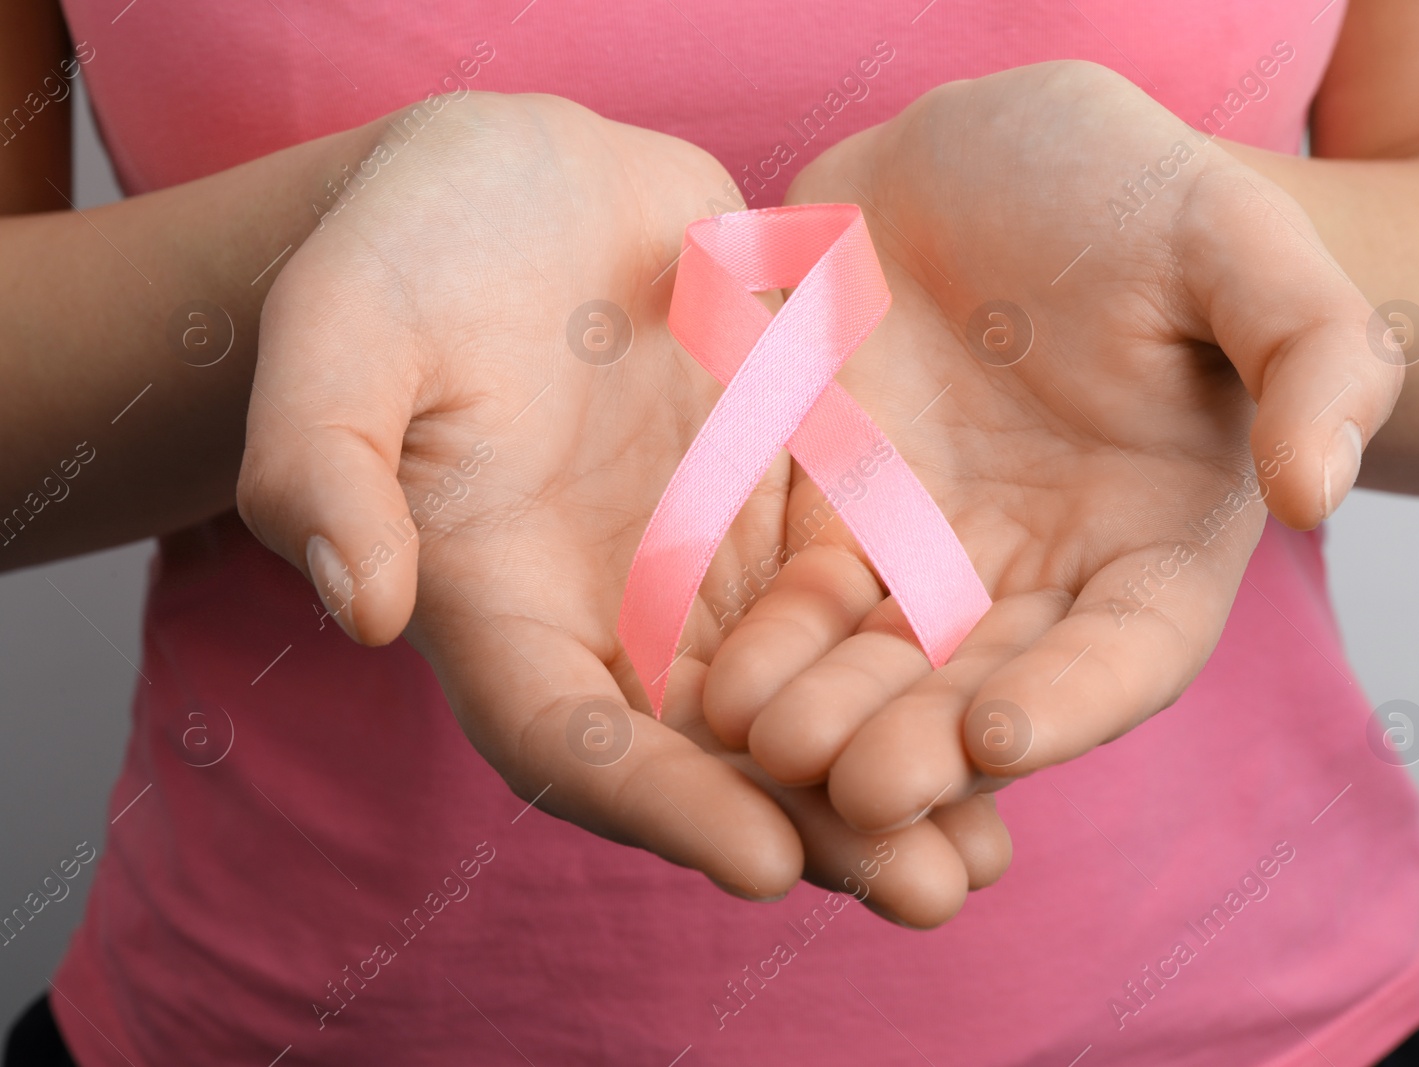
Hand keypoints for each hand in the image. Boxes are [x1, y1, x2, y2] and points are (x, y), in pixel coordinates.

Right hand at [236, 92, 1006, 925]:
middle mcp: (607, 614)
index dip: (661, 804)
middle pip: (709, 754)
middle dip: (815, 828)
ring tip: (988, 848)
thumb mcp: (342, 327)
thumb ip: (326, 460)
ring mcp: (701, 567)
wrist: (521, 182)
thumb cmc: (410, 246)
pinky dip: (918, 664)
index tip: (768, 865)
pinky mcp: (779, 508)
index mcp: (495, 602)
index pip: (569, 735)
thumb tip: (360, 608)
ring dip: (889, 777)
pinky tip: (1007, 709)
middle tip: (927, 893)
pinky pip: (855, 603)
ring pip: (800, 702)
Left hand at [703, 62, 1401, 832]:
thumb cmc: (1134, 192)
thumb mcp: (1240, 243)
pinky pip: (791, 599)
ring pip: (876, 664)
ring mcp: (925, 556)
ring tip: (768, 745)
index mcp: (1156, 541)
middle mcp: (1039, 577)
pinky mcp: (830, 520)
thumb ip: (1311, 355)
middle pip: (986, 687)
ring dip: (827, 717)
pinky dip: (760, 645)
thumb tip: (1315, 491)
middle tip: (861, 789)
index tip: (1005, 731)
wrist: (984, 154)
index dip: (1078, 697)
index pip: (1131, 647)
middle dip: (926, 744)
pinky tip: (710, 683)